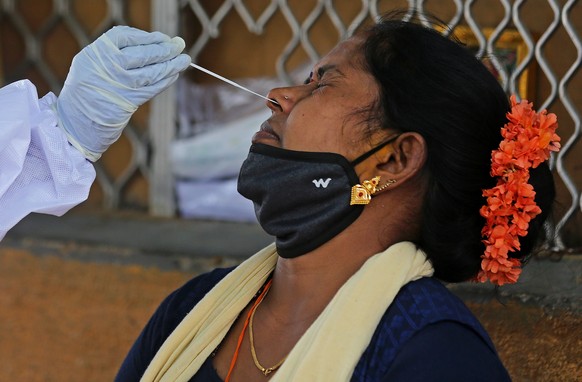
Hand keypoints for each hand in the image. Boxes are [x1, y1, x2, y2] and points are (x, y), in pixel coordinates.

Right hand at [57, 26, 190, 160]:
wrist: (74, 123)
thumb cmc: (85, 92)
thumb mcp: (90, 65)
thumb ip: (114, 54)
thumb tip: (151, 46)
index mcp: (95, 53)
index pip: (126, 35)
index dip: (147, 36)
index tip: (162, 37)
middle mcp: (106, 66)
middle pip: (142, 53)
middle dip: (164, 49)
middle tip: (180, 45)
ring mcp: (117, 84)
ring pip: (151, 71)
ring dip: (171, 65)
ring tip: (184, 59)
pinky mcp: (127, 102)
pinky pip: (151, 89)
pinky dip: (165, 81)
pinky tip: (175, 75)